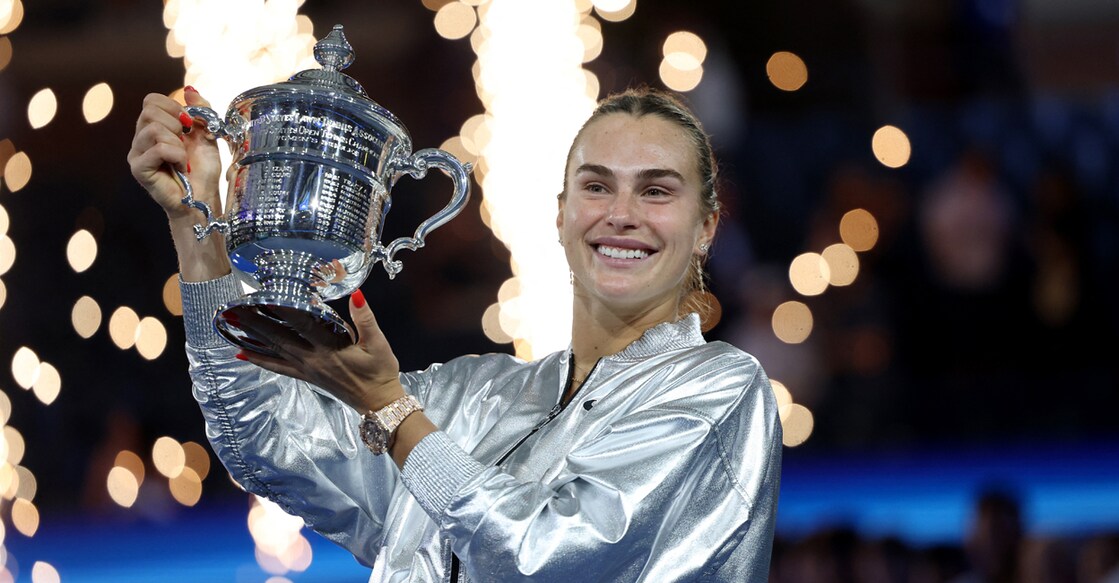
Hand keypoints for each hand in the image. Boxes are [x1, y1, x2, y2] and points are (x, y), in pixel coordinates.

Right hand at [126, 88, 221, 219]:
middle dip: (176, 125)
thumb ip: (200, 110)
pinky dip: (176, 156)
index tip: (189, 125)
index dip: (173, 107)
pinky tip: (180, 167)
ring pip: (153, 129)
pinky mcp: (139, 168)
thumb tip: (189, 91)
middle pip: (150, 111)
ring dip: (177, 143)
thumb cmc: (203, 169)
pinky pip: (158, 149)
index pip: (151, 100)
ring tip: (182, 159)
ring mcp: (137, 153)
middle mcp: (140, 137)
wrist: (204, 196)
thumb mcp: (207, 133)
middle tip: (184, 145)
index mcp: (153, 126)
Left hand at [233, 291, 406, 412]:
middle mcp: (313, 359)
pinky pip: (278, 367)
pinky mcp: (306, 377)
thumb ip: (365, 318)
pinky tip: (243, 354)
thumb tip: (355, 295)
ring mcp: (307, 369)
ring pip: (275, 351)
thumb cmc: (380, 371)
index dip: (284, 310)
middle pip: (279, 338)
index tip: (266, 297)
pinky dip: (260, 360)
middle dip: (256, 322)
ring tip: (233, 324)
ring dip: (253, 337)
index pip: (303, 325)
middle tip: (235, 309)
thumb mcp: (378, 343)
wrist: (378, 402)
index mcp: (330, 348)